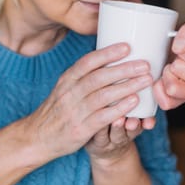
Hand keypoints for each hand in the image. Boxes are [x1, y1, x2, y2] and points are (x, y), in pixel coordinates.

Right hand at [24, 43, 153, 159]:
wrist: (39, 137)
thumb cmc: (58, 110)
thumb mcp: (64, 87)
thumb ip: (83, 76)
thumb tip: (108, 58)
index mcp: (67, 79)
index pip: (88, 62)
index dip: (108, 53)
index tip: (127, 47)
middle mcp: (70, 92)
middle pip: (100, 77)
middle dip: (124, 69)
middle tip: (145, 65)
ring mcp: (75, 111)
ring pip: (104, 95)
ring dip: (127, 87)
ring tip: (145, 81)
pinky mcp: (81, 129)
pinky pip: (103, 117)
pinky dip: (120, 108)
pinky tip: (134, 102)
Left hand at [153, 16, 184, 109]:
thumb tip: (178, 47)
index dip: (182, 45)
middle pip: (179, 69)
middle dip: (176, 59)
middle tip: (183, 57)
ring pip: (172, 88)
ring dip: (169, 74)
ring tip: (177, 66)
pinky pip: (167, 102)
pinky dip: (161, 90)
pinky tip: (167, 78)